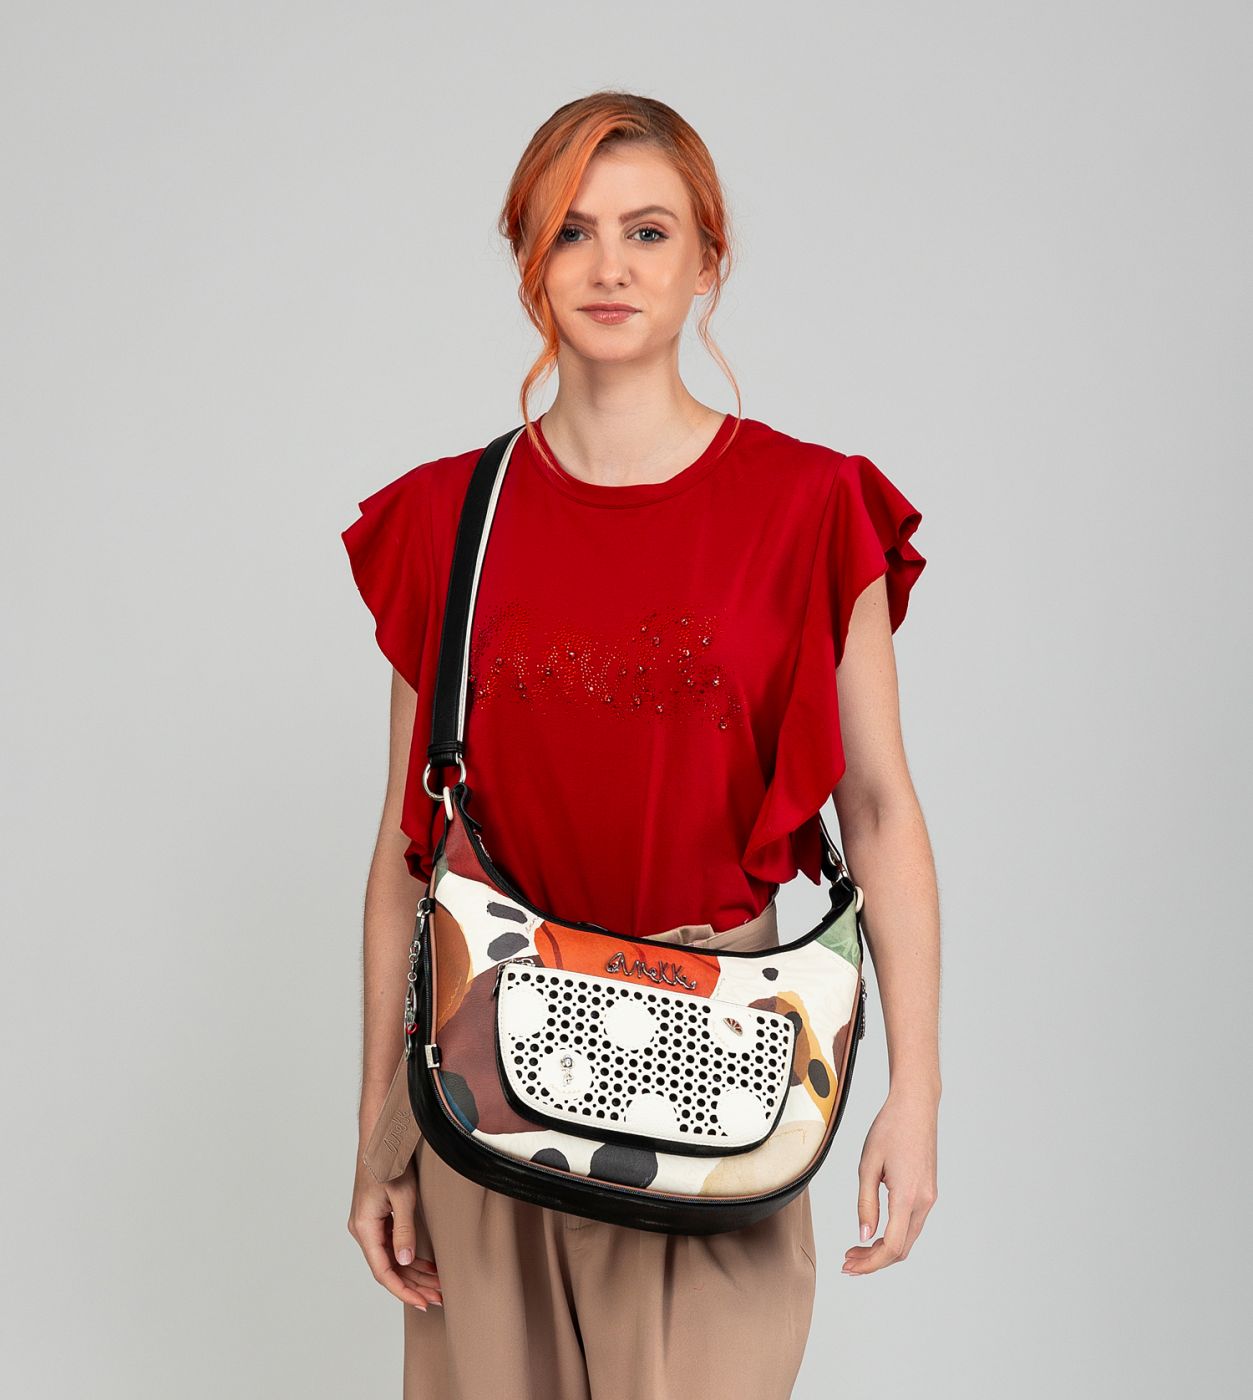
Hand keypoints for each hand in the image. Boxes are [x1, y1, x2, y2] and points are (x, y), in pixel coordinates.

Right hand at [348, 1155, 442, 1309]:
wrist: (381, 1137)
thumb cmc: (389, 1161)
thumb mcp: (402, 1196)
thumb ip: (404, 1230)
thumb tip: (406, 1262)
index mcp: (364, 1228)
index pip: (383, 1271)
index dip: (403, 1290)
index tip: (422, 1303)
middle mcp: (363, 1230)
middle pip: (389, 1268)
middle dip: (414, 1285)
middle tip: (439, 1298)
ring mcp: (369, 1224)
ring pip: (392, 1259)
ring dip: (414, 1273)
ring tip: (438, 1286)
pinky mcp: (377, 1218)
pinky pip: (392, 1246)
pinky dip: (410, 1257)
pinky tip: (428, 1266)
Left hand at [842, 1085, 938, 1274]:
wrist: (916, 1106)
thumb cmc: (889, 1128)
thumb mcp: (868, 1164)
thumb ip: (866, 1203)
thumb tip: (864, 1236)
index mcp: (908, 1196)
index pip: (892, 1247)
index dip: (870, 1263)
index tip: (849, 1265)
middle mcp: (924, 1202)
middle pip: (901, 1249)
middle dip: (874, 1261)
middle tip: (847, 1261)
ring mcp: (929, 1198)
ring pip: (908, 1239)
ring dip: (883, 1249)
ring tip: (856, 1250)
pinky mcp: (928, 1192)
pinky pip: (911, 1224)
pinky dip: (893, 1234)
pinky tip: (875, 1232)